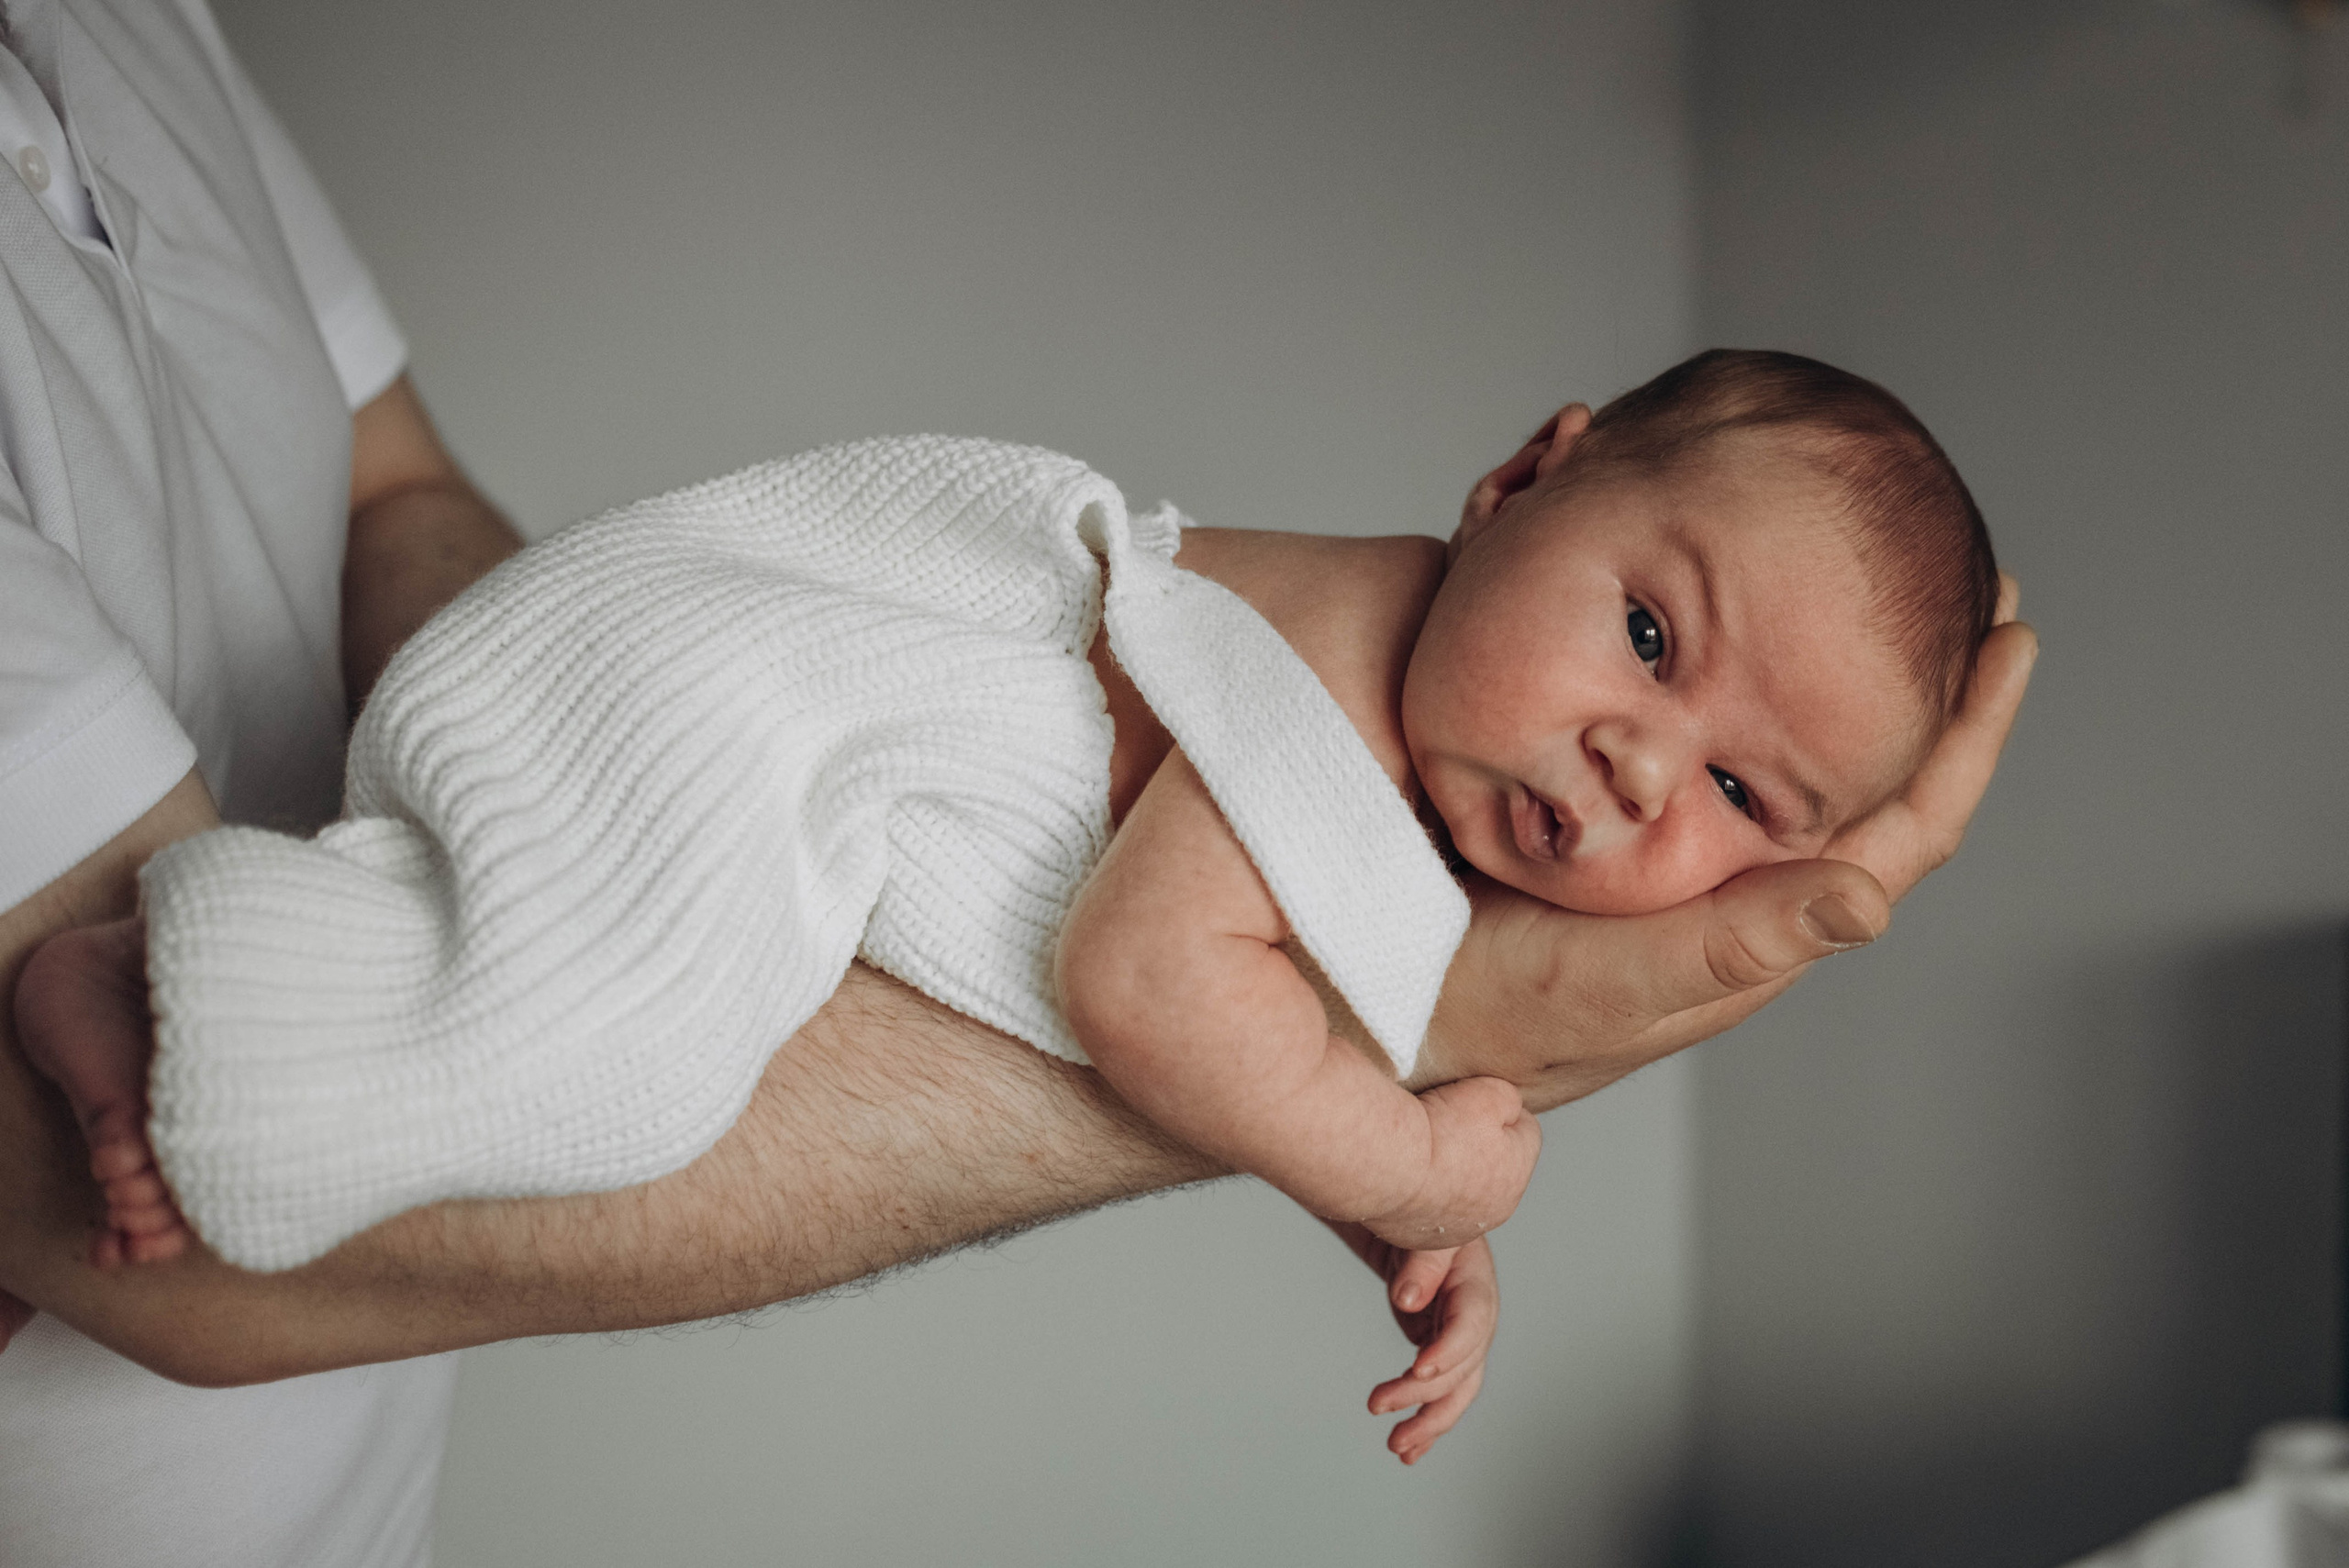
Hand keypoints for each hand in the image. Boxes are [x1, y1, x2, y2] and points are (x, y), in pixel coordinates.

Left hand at [1329, 1223, 1499, 1463]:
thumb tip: (1409, 1300)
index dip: (1449, 1350)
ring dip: (1429, 1423)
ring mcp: (1461, 1342)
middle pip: (1462, 1368)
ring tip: (1397, 1447)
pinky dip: (1425, 1422)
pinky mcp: (1442, 1355)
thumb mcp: (1426, 1230)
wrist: (1421, 1229)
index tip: (1418, 1370)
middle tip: (1378, 1405)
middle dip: (1425, 1396)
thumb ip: (1422, 1262)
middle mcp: (1476, 1321)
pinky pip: (1439, 1393)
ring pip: (1455, 1392)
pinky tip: (1407, 1449)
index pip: (1472, 1324)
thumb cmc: (1424, 1222)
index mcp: (1475, 1286)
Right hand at [1367, 1076, 1539, 1250]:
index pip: (1525, 1132)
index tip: (1472, 1102)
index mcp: (1516, 1175)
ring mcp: (1454, 1229)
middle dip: (1474, 1145)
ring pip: (1458, 1191)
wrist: (1385, 1163)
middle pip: (1492, 1166)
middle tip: (1444, 1125)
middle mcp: (1493, 1211)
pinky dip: (1418, 1192)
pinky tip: (1403, 1173)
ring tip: (1420, 1151)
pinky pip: (1424, 1209)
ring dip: (1447, 1173)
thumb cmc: (1437, 1129)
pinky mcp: (1417, 1238)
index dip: (1498, 1110)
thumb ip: (1509, 1100)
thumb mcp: (1490, 1094)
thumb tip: (1506, 1109)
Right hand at [1419, 593, 2035, 1109]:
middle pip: (1863, 780)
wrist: (1361, 1018)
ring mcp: (1666, 852)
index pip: (1901, 830)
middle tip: (1964, 576)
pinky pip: (1690, 737)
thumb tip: (1872, 900)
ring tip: (1865, 582)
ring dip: (1829, 671)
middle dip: (1923, 685)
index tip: (2012, 634)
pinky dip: (1722, 671)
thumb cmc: (1479, 1019)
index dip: (1966, 739)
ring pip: (1779, 752)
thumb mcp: (1603, 982)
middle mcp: (1725, 886)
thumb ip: (1729, 947)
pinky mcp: (1600, 815)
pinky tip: (1710, 623)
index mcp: (1752, 925)